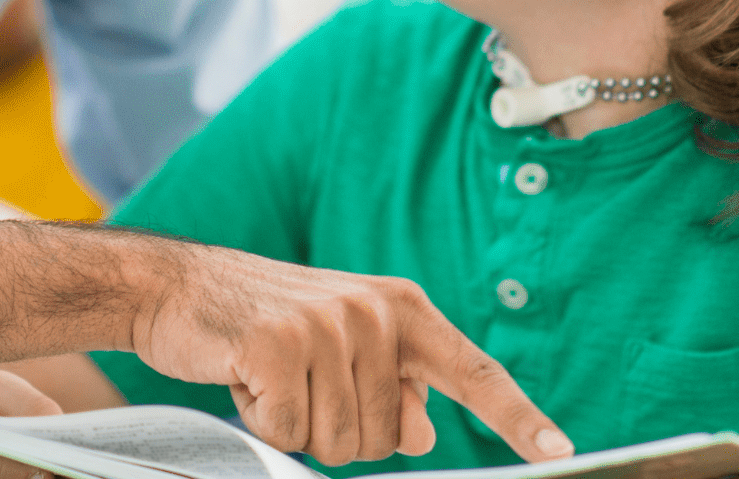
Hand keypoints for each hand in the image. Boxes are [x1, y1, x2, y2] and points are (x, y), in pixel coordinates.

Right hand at [0, 223, 572, 468]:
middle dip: (338, 430)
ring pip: (341, 442)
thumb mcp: (342, 344)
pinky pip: (288, 433)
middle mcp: (375, 312)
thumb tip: (426, 431)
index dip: (517, 416)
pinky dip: (261, 421)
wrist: (179, 287)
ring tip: (271, 375)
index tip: (559, 450)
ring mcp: (328, 326)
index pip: (473, 370)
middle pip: (388, 438)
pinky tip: (246, 377)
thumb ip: (393, 384)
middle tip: (297, 384)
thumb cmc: (262, 320)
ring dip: (298, 426)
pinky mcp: (278, 346)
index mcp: (401, 307)